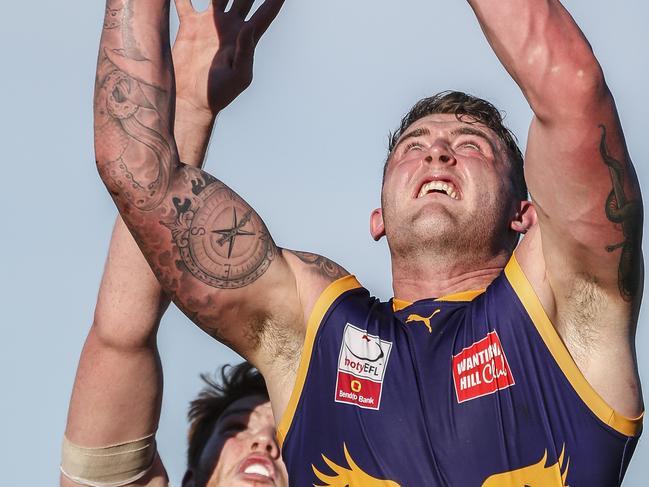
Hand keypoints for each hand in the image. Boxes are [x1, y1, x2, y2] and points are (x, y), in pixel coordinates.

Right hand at [172, 0, 284, 116]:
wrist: (192, 100)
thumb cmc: (219, 93)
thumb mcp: (239, 76)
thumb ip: (246, 52)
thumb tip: (249, 27)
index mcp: (245, 38)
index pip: (266, 13)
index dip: (276, 0)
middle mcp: (230, 26)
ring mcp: (210, 24)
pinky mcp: (190, 26)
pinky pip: (184, 1)